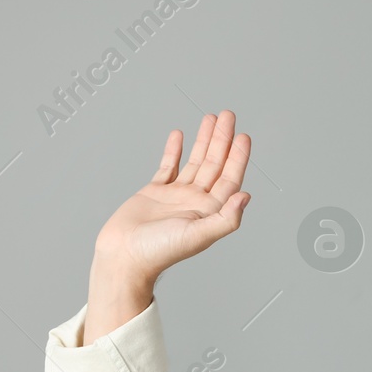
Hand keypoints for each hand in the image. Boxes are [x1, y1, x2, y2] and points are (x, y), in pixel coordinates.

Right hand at [92, 109, 253, 283]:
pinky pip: (168, 166)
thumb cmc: (159, 251)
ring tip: (210, 118)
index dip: (238, 157)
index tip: (243, 135)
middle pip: (215, 164)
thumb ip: (226, 218)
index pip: (230, 178)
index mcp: (210, 211)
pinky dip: (174, 150)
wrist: (124, 255)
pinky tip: (179, 135)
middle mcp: (196, 202)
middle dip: (222, 139)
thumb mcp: (199, 235)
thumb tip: (246, 196)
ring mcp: (176, 196)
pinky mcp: (154, 192)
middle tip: (228, 115)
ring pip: (195, 162)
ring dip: (203, 140)